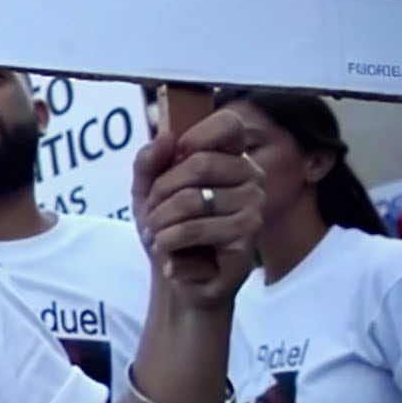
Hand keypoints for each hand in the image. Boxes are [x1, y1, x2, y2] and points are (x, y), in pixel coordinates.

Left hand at [132, 109, 263, 306]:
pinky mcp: (247, 237)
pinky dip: (167, 243)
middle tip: (152, 215)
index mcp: (232, 158)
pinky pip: (192, 229)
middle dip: (160, 193)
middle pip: (197, 164)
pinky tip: (172, 255)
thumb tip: (165, 136)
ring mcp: (254, 207)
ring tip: (158, 237)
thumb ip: (150, 161)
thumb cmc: (169, 228)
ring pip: (190, 200)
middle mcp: (252, 177)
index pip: (228, 124)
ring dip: (159, 223)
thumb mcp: (147, 190)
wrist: (178, 278)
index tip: (172, 161)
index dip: (193, 138)